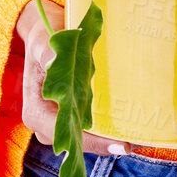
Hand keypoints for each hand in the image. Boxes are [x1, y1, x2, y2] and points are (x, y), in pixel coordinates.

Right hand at [17, 0, 124, 155]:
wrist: (47, 32)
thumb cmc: (44, 35)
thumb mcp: (43, 41)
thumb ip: (48, 53)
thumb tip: (55, 62)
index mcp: (36, 112)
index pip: (64, 133)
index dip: (92, 142)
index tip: (119, 145)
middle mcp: (46, 124)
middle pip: (78, 142)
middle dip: (106, 143)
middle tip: (136, 142)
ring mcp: (60, 122)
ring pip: (86, 139)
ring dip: (110, 138)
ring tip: (140, 137)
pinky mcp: (73, 115)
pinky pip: (91, 128)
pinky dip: (109, 129)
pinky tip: (132, 127)